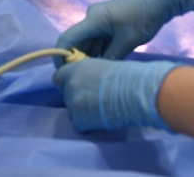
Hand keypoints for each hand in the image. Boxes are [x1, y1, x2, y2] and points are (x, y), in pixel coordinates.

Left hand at [53, 57, 179, 132]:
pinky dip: (89, 125)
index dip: (68, 83)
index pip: (58, 77)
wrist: (135, 92)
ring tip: (102, 111)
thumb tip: (92, 82)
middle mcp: (71, 85)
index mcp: (77, 69)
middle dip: (78, 99)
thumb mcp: (105, 67)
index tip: (80, 87)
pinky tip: (103, 120)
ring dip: (83, 113)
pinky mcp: (79, 121)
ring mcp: (73, 104)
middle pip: (66, 95)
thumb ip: (92, 74)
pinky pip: (79, 126)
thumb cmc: (129, 75)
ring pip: (72, 112)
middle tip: (96, 101)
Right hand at [55, 0, 193, 65]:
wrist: (161, 0)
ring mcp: (100, 21)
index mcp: (93, 19)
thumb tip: (96, 74)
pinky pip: (98, 41)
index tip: (62, 74)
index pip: (67, 39)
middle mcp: (92, 18)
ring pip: (89, 43)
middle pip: (77, 43)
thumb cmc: (144, 18)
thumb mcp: (127, 42)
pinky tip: (104, 67)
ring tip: (93, 77)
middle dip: (78, 61)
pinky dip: (99, 53)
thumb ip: (110, 58)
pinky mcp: (108, 24)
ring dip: (90, 58)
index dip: (60, 56)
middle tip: (82, 81)